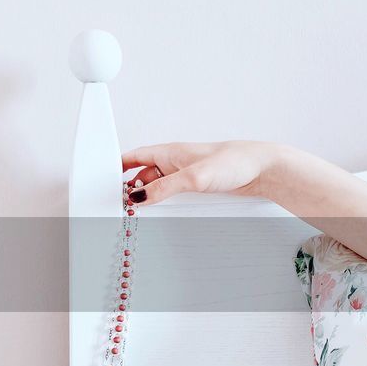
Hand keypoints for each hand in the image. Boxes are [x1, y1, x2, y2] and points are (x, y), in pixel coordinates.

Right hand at [122, 141, 288, 204]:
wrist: (263, 170)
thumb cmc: (235, 162)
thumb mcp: (194, 177)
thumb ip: (164, 188)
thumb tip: (139, 197)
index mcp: (169, 152)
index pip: (134, 157)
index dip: (117, 167)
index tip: (103, 180)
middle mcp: (175, 163)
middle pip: (142, 176)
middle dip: (131, 189)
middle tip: (121, 205)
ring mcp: (186, 176)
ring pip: (158, 188)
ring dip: (149, 198)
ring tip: (141, 212)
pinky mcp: (197, 188)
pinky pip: (173, 196)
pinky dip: (165, 204)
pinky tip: (165, 213)